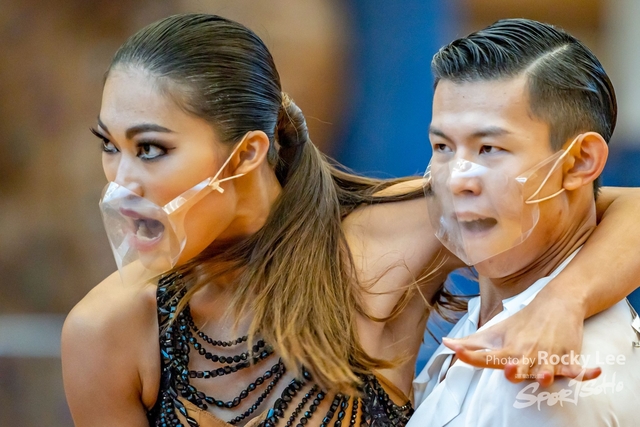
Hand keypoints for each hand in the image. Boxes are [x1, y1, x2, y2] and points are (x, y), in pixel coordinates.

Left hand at [441, 297, 601, 385]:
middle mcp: (528, 353)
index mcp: (508, 348)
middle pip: (521, 366)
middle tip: (511, 368)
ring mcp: (549, 355)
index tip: (458, 352)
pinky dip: (588, 371)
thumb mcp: (496, 332)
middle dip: (517, 368)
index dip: (473, 356)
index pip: (488, 356)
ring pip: (548, 369)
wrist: (555, 303)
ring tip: (545, 375)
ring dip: (547, 371)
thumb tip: (446, 343)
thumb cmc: (522, 323)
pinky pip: (580, 368)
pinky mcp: (569, 357)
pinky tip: (595, 371)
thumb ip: (473, 344)